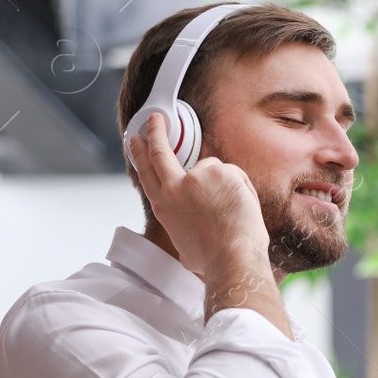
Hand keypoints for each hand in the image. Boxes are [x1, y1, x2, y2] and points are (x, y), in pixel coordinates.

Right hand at [127, 112, 269, 280]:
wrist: (232, 258)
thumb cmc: (212, 258)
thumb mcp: (183, 243)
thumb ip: (182, 224)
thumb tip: (189, 226)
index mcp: (163, 205)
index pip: (146, 171)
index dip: (139, 152)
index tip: (136, 138)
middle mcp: (175, 187)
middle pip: (160, 151)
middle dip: (155, 132)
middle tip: (155, 119)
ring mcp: (198, 176)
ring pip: (211, 169)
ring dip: (223, 184)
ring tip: (230, 211)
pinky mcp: (221, 171)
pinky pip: (234, 174)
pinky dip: (241, 188)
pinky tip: (241, 207)